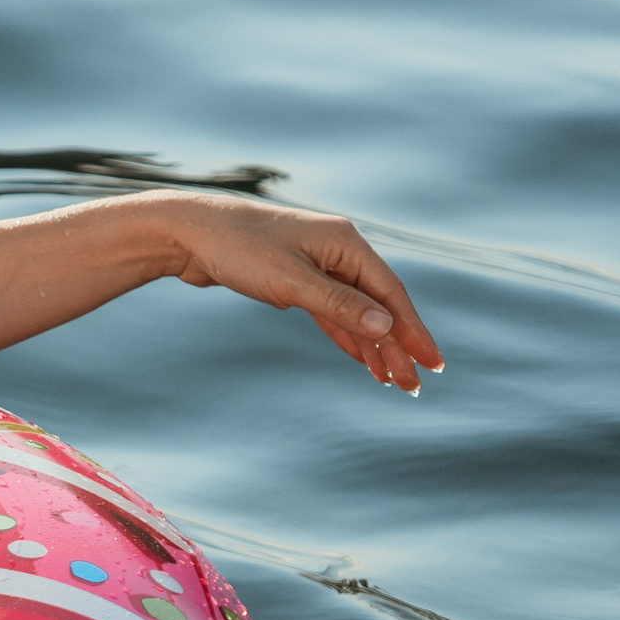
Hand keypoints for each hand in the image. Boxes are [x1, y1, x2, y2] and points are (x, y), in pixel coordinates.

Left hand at [161, 193, 443, 392]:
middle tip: (412, 385)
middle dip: (395, 346)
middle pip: (375, 305)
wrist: (187, 233)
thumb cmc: (238, 249)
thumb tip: (386, 326)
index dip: (412, 330)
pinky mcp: (293, 279)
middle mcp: (337, 251)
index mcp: (346, 243)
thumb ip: (339, 304)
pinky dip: (344, 335)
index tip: (432, 362)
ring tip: (389, 380)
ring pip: (353, 311)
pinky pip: (329, 311)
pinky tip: (359, 358)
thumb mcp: (291, 281)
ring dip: (371, 345)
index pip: (390, 293)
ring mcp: (315, 264)